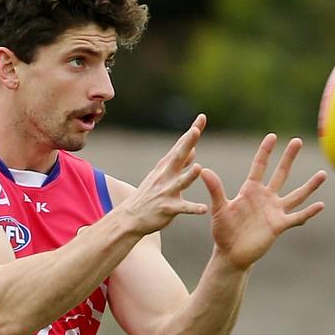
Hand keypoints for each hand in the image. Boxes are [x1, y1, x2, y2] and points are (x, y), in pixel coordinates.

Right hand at [120, 114, 209, 234]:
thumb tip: (193, 149)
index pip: (181, 145)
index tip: (202, 117)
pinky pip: (183, 208)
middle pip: (178, 157)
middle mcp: (166, 176)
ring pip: (180, 182)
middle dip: (187, 144)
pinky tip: (204, 209)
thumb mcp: (163, 175)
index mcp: (166, 166)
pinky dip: (193, 209)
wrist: (130, 217)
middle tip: (196, 130)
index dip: (192, 132)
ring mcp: (166, 192)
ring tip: (199, 167)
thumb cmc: (150, 194)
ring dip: (189, 175)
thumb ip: (180, 163)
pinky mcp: (168, 208)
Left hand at [201, 134, 326, 269]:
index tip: (272, 136)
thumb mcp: (219, 208)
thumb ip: (215, 189)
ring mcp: (274, 211)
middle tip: (298, 141)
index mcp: (250, 190)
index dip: (265, 152)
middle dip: (288, 158)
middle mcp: (265, 197)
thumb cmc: (223, 230)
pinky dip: (309, 212)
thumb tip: (203, 170)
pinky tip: (320, 205)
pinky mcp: (279, 226)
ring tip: (323, 174)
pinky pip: (297, 217)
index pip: (260, 166)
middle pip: (281, 174)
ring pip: (296, 195)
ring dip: (310, 186)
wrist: (230, 253)